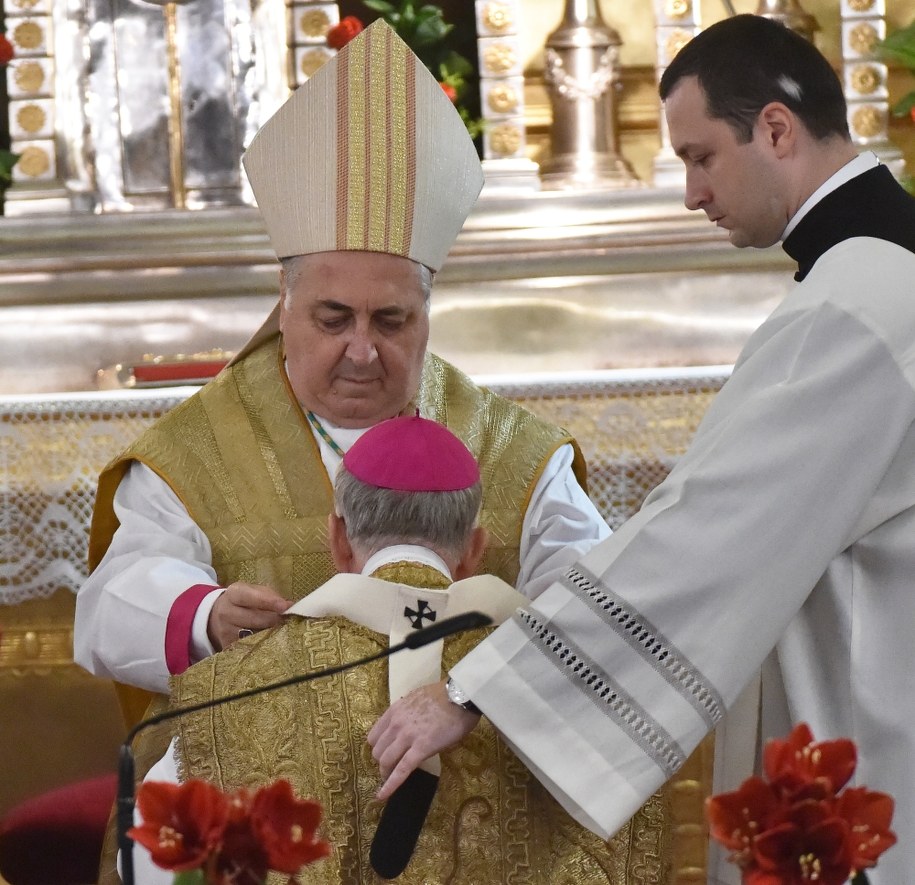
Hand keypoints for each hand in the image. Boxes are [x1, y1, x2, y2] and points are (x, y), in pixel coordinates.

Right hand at [207, 582, 289, 650]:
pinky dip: (263, 645)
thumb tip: (289, 606)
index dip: (268, 601)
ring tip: (283, 632)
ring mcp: (225, 631)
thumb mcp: (254, 592)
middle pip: (254, 618)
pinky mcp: (227, 647)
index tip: (285, 606)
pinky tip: (272, 643)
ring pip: (253, 635)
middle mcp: (226, 612)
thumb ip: (271, 597)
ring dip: (270, 634)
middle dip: (274, 620)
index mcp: (234, 593)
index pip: (250, 597)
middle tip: (290, 621)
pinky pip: (249, 647)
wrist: (218, 616)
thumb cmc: (245, 602)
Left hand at [367, 680, 480, 800]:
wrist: (461, 695)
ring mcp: (407, 737)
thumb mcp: (417, 699)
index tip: (385, 754)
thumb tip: (408, 724)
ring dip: (386, 773)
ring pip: (385, 761)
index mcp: (394, 711)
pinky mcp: (421, 749)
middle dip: (382, 762)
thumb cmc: (444, 696)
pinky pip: (401, 770)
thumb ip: (406, 713)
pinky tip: (383, 795)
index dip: (378, 748)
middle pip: (377, 751)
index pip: (374, 736)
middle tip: (392, 767)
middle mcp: (396, 724)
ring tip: (391, 779)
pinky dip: (390, 785)